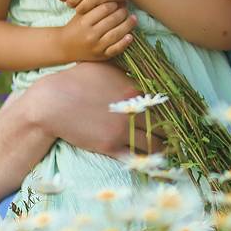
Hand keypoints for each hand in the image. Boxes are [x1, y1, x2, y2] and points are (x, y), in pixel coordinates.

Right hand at [20, 61, 164, 155]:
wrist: (50, 103)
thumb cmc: (74, 80)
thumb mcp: (103, 68)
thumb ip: (125, 71)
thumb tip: (140, 70)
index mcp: (133, 89)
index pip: (164, 102)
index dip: (173, 110)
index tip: (179, 116)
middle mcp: (132, 109)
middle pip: (163, 123)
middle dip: (171, 130)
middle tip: (177, 135)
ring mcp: (121, 128)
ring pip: (154, 142)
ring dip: (162, 147)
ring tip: (168, 149)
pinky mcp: (110, 145)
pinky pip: (136, 156)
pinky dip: (147, 160)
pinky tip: (154, 162)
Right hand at [56, 1, 136, 60]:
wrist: (64, 47)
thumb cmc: (75, 27)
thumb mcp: (80, 15)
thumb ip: (95, 7)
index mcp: (83, 22)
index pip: (104, 9)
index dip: (114, 4)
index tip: (119, 2)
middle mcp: (90, 34)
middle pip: (111, 21)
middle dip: (122, 13)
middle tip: (127, 9)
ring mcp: (96, 46)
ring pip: (115, 34)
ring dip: (127, 25)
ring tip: (134, 19)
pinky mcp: (101, 55)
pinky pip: (115, 49)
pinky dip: (124, 43)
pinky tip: (131, 36)